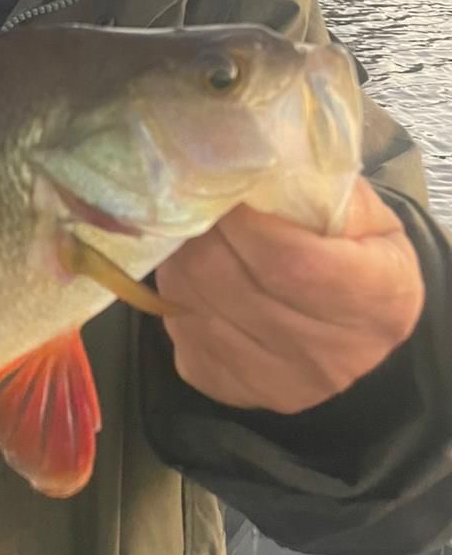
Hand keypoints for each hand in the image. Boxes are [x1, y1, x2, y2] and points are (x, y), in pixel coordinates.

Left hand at [156, 177, 425, 413]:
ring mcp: (278, 383)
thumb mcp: (363, 213)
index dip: (243, 221)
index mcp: (377, 301)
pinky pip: (179, 333)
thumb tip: (250, 162)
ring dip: (179, 257)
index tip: (223, 183)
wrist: (356, 328)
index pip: (289, 262)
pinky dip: (176, 295)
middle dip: (200, 229)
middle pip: (227, 281)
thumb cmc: (358, 255)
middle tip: (193, 196)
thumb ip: (318, 188)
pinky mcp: (231, 391)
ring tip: (192, 230)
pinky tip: (195, 274)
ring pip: (192, 303)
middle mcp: (329, 355)